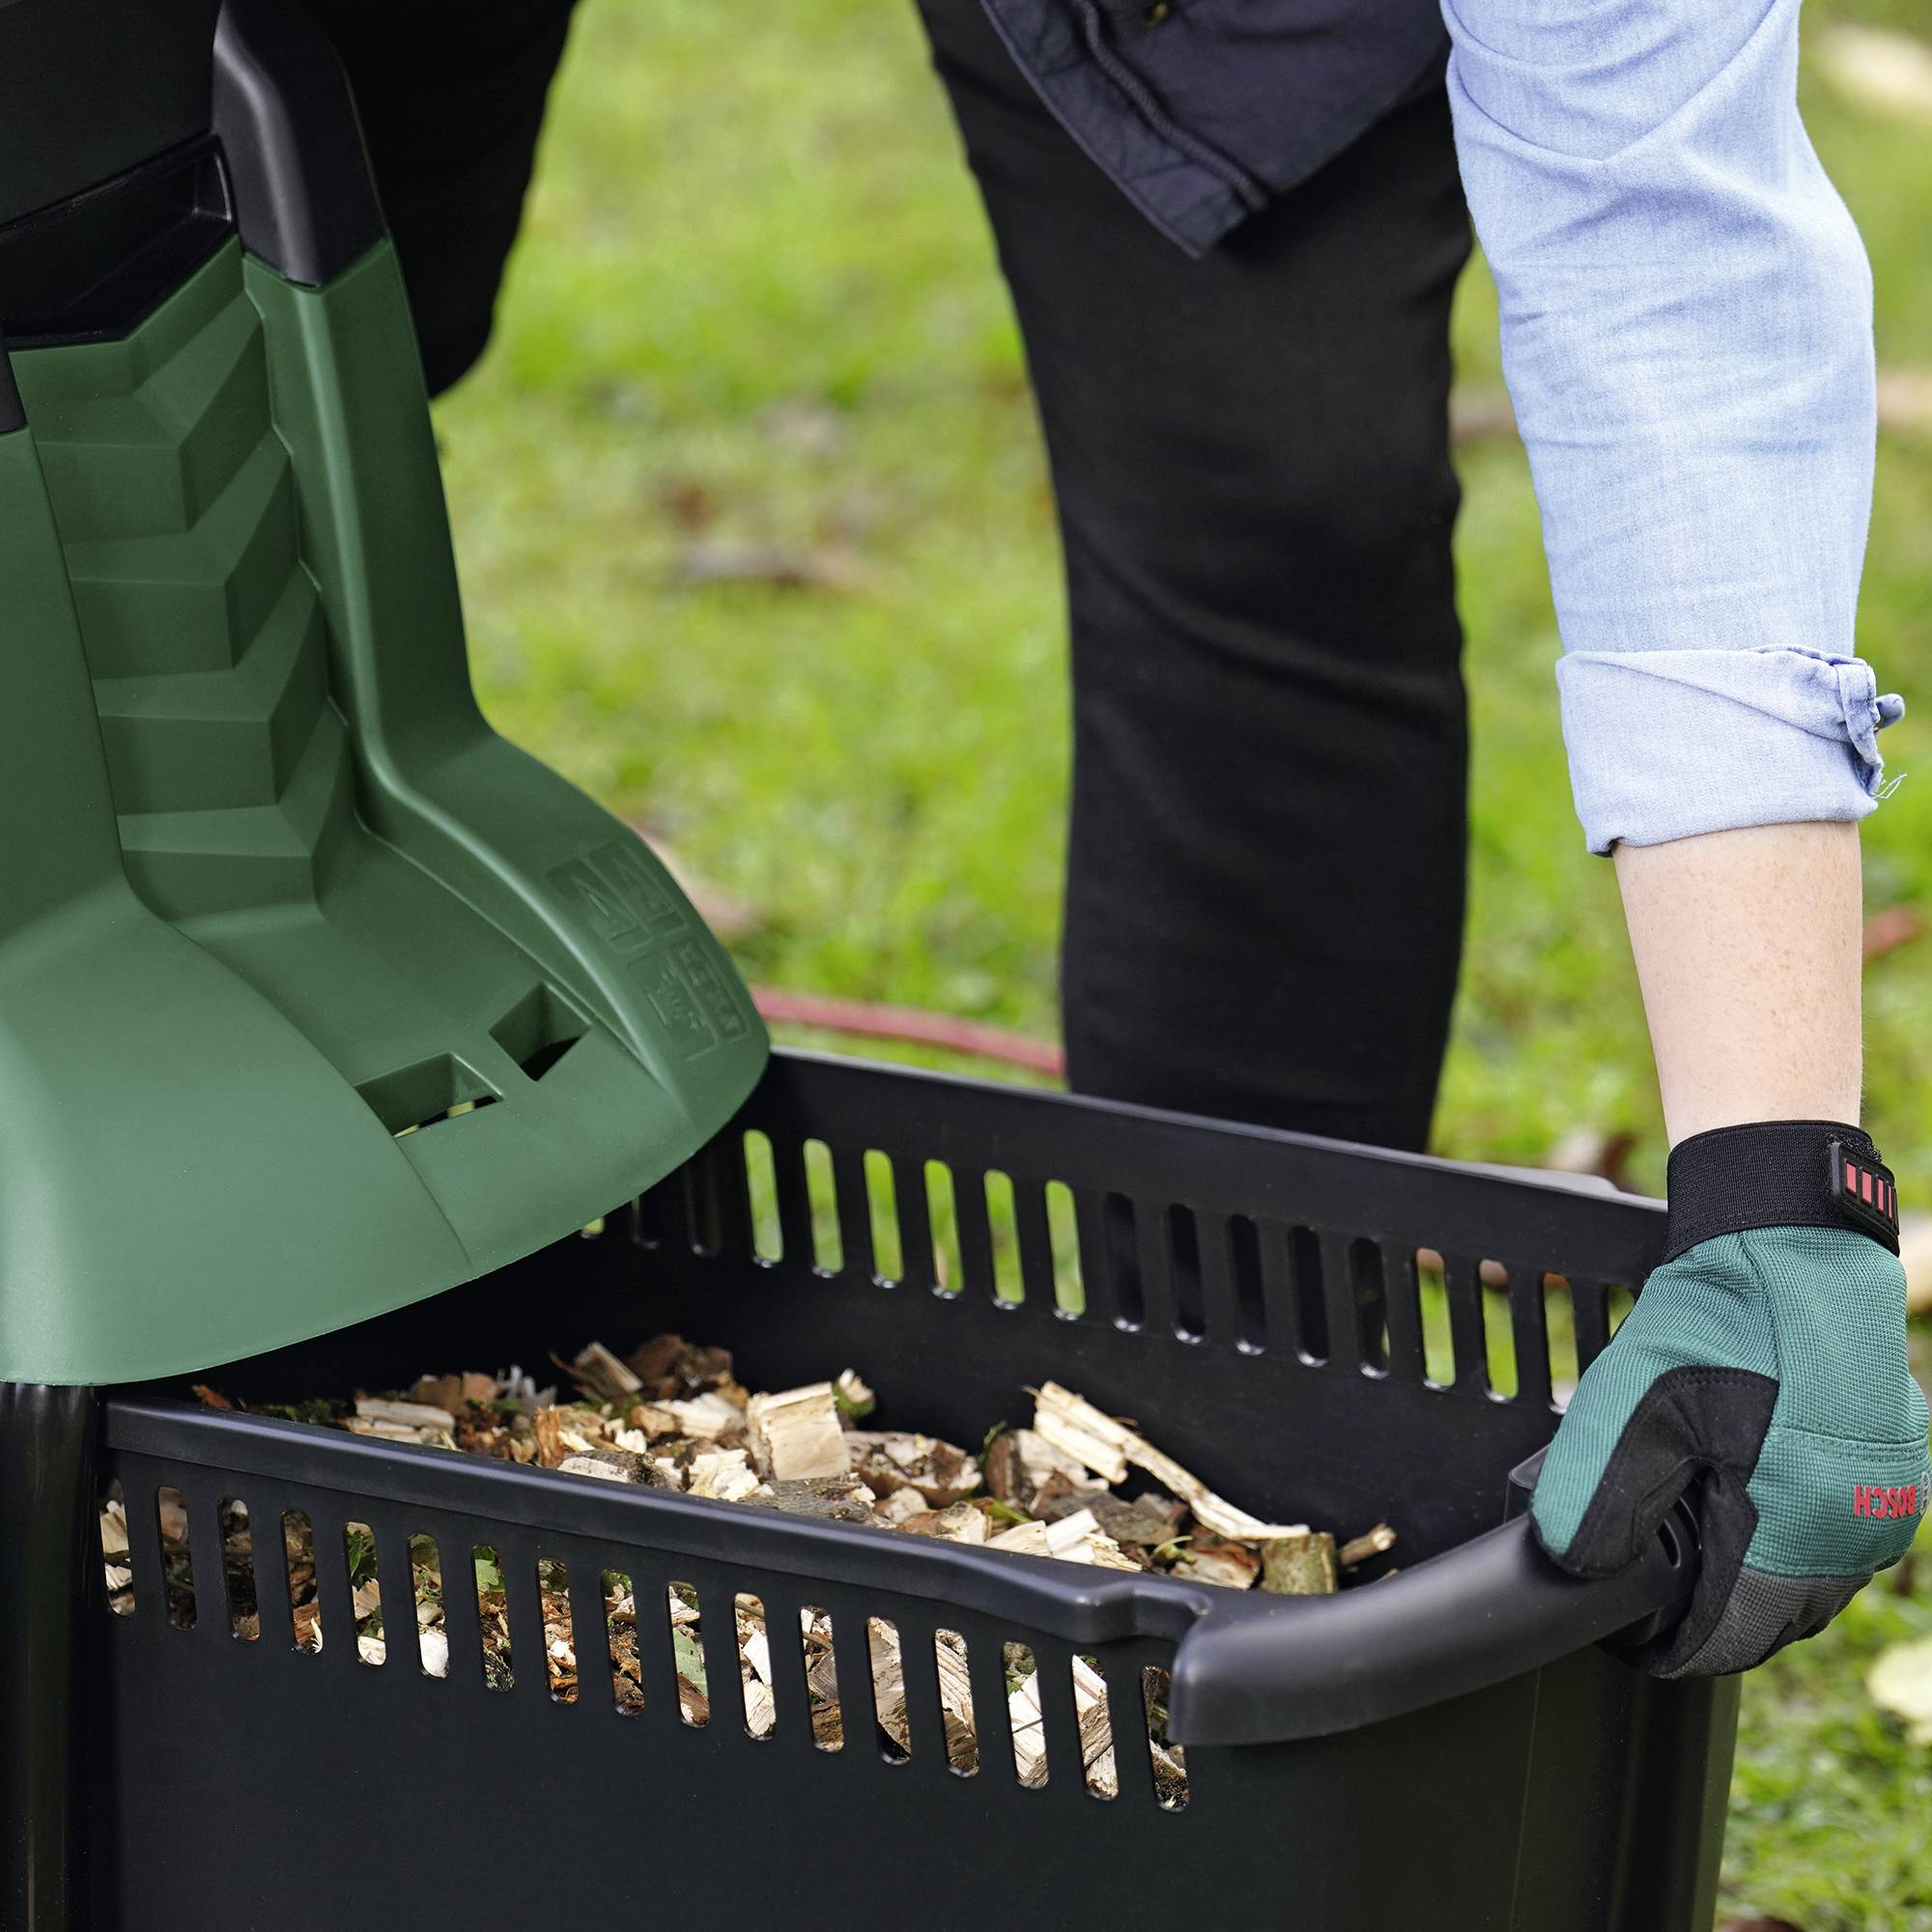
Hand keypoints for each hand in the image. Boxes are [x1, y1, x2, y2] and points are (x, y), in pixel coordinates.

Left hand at [1532, 1209, 1928, 1676]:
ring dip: (1758, 1582)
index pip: (1731, 1640)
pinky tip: (1751, 1506)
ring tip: (1697, 1546)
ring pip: (1813, 1585)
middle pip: (1774, 1620)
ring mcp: (1888, 1505)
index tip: (1632, 1635)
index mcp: (1795, 1532)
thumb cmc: (1717, 1322)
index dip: (1672, 1645)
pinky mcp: (1899, 1472)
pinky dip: (1795, 1542)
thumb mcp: (1629, 1407)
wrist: (1793, 1248)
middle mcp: (1857, 1534)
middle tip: (1655, 1585)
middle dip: (1713, 1614)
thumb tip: (1578, 1572)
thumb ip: (1599, 1498)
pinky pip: (1842, 1539)